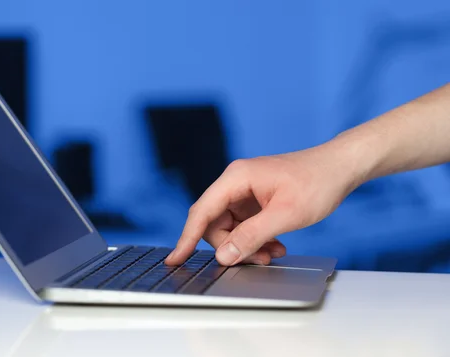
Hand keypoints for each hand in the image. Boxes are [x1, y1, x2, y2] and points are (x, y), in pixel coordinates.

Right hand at [165, 146, 357, 265]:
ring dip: (247, 244)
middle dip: (231, 246)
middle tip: (257, 259)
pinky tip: (276, 245)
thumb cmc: (317, 182)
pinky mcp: (256, 200)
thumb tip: (224, 255)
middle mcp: (236, 183)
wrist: (340, 168)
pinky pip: (245, 225)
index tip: (175, 259)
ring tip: (273, 253)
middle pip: (215, 223)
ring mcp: (245, 192)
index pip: (202, 212)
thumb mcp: (285, 214)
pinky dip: (257, 238)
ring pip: (231, 227)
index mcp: (236, 178)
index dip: (186, 238)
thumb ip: (252, 235)